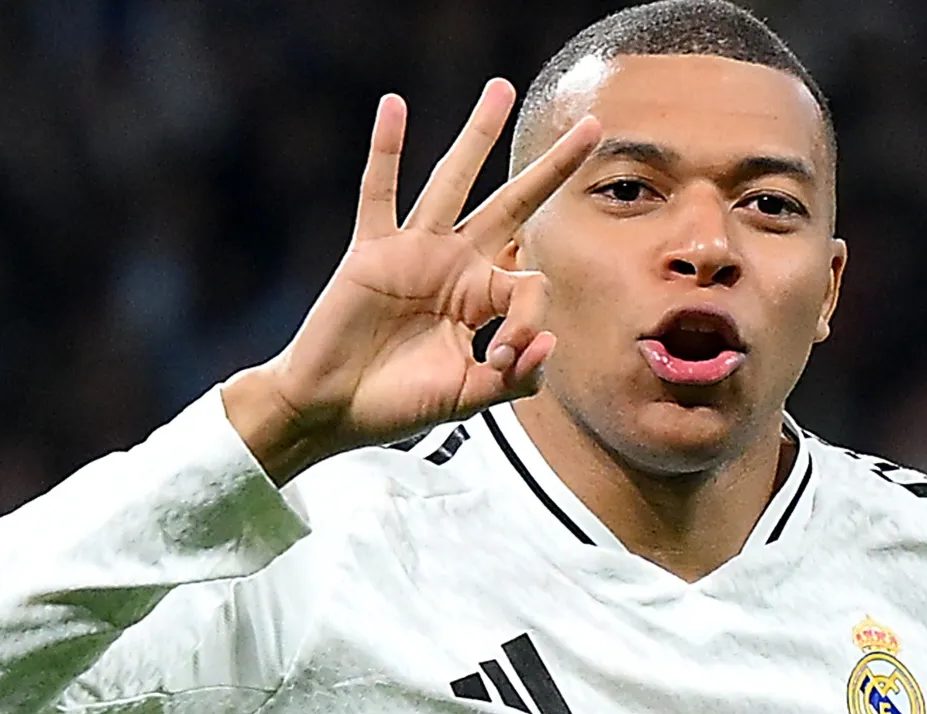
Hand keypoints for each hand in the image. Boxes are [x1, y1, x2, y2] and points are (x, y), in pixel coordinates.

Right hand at [223, 79, 601, 481]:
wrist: (332, 411)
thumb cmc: (397, 405)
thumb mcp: (470, 399)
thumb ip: (516, 378)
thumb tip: (548, 342)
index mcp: (482, 299)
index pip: (529, 284)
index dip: (529, 320)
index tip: (502, 359)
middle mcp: (455, 265)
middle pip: (514, 204)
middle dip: (553, 168)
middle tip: (594, 125)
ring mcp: (414, 252)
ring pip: (453, 182)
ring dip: (478, 135)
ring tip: (500, 89)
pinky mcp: (371, 252)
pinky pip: (379, 194)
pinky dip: (384, 151)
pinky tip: (393, 106)